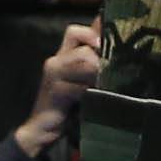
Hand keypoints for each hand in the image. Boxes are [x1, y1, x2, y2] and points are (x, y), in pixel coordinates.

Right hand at [14, 19, 102, 158]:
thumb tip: (114, 55)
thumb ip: (90, 69)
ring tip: (111, 86)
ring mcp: (53, 76)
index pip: (74, 32)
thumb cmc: (64, 107)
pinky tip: (100, 99)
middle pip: (84, 49)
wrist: (41, 128)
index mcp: (61, 57)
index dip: (93, 33)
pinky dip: (93, 91)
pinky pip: (80, 86)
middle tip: (118, 74)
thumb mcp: (78, 84)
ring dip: (101, 75)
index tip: (109, 47)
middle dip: (103, 61)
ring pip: (84, 63)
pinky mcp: (55, 92)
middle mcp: (55, 61)